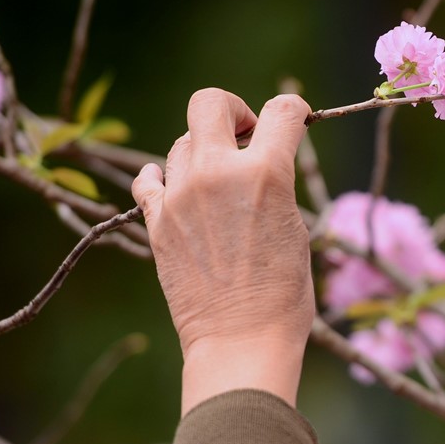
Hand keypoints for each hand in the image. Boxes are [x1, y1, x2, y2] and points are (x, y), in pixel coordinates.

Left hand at [132, 89, 315, 414]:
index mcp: (267, 175)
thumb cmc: (284, 295)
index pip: (283, 112)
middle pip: (210, 104)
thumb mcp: (296, 228)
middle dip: (232, 111)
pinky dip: (160, 175)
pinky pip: (148, 177)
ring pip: (183, 143)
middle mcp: (218, 174)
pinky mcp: (156, 221)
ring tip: (218, 184)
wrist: (241, 339)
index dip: (293, 110)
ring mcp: (181, 196)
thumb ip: (275, 184)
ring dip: (204, 153)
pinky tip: (173, 185)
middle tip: (244, 135)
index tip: (294, 121)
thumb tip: (262, 161)